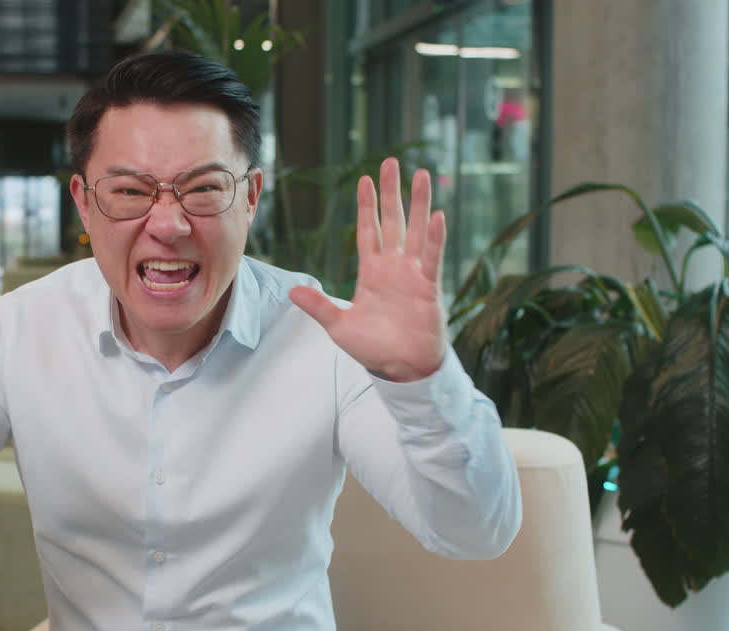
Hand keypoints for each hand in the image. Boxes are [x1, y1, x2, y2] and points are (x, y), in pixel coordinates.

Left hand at [289, 159, 445, 382]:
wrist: (401, 369)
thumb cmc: (374, 349)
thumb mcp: (339, 326)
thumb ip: (319, 306)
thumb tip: (292, 291)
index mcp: (371, 273)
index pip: (368, 231)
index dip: (366, 206)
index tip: (364, 179)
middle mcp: (393, 268)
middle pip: (392, 221)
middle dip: (392, 192)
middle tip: (391, 163)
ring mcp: (412, 275)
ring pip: (415, 230)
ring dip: (419, 203)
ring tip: (422, 175)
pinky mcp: (428, 287)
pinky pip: (432, 258)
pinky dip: (434, 238)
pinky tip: (436, 216)